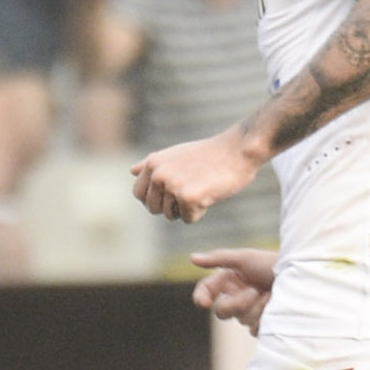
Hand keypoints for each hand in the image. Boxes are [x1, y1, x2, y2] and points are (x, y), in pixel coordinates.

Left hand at [134, 129, 263, 224]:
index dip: (156, 199)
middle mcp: (158, 174)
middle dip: (171, 207)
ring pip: (171, 216)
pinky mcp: (188, 197)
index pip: (139, 194)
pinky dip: (201, 212)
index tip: (173, 194)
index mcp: (153, 163)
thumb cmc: (209, 154)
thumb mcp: (176, 154)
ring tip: (202, 190)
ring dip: (187, 209)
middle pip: (154, 209)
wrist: (237, 150)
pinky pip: (189, 219)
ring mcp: (172, 186)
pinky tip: (210, 195)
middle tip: (191, 193)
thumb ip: (152, 164)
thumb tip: (132, 171)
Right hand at [188, 246, 277, 333]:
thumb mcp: (246, 257)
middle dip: (237, 303)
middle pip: (222, 311)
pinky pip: (255, 329)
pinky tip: (277, 307)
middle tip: (255, 291)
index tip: (203, 302)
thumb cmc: (274, 264)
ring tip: (273, 294)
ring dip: (258, 308)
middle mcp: (237, 297)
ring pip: (242, 320)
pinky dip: (266, 318)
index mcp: (229, 281)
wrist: (303, 277)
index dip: (201, 296)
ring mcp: (250, 313)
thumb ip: (219, 258)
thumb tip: (192, 258)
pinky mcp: (263, 325)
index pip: (206, 291)